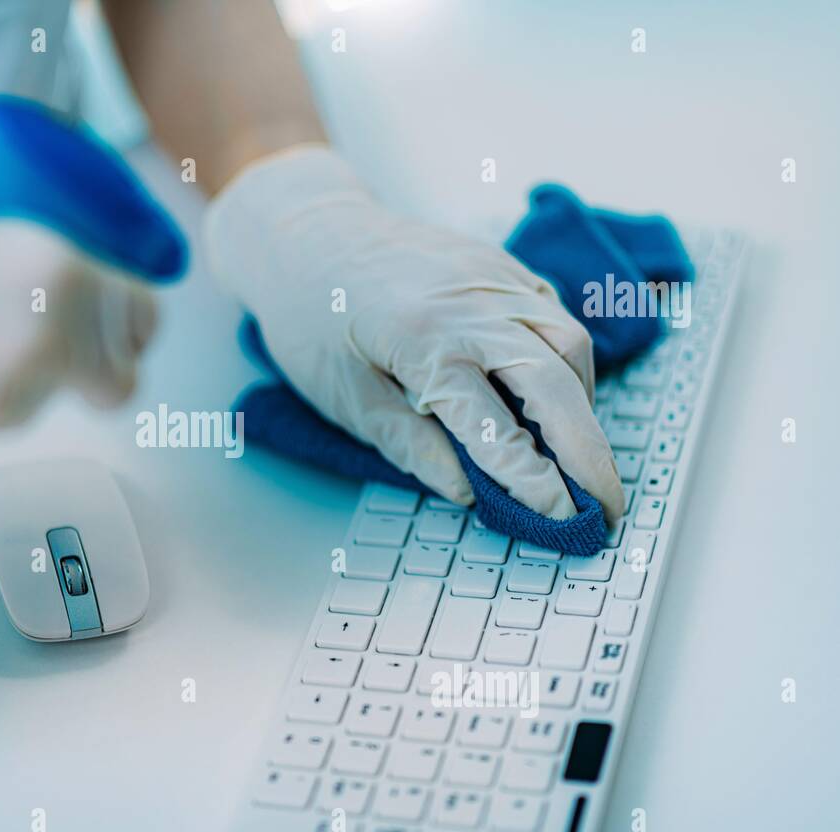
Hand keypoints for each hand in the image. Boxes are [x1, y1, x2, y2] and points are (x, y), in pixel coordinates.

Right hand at [0, 144, 155, 476]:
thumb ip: (0, 225)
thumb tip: (16, 233)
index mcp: (54, 275)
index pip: (142, 322)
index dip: (133, 327)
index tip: (123, 332)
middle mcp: (37, 355)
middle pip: (104, 386)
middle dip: (78, 370)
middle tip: (22, 345)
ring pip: (20, 412)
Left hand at [204, 145, 622, 521]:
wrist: (305, 229)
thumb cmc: (310, 315)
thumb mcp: (342, 395)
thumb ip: (408, 445)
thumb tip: (467, 492)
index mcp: (424, 343)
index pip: (498, 428)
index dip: (535, 482)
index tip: (563, 520)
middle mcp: (470, 305)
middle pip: (556, 384)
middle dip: (590, 453)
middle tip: (608, 505)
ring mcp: (491, 277)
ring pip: (568, 342)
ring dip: (583, 405)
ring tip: (580, 457)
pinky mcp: (498, 264)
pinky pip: (553, 313)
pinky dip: (567, 361)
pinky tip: (558, 396)